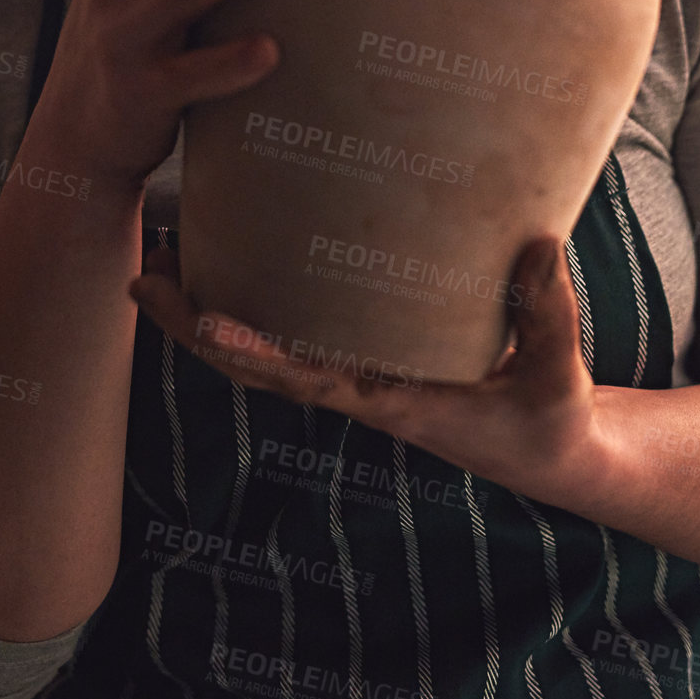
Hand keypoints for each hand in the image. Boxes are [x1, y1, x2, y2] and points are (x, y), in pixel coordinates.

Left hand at [129, 236, 610, 509]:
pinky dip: (249, 308)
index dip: (256, 351)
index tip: (206, 320)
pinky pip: (292, 338)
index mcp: (393, 402)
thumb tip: (538, 243)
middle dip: (195, 326)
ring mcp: (356, 377)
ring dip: (204, 314)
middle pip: (257, 368)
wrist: (552, 455)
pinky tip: (228, 264)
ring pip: (263, 352)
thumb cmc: (549, 417)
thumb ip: (548, 313)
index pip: (308, 380)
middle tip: (141, 275)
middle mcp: (359, 391)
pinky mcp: (364, 361)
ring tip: (158, 257)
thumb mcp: (557, 373)